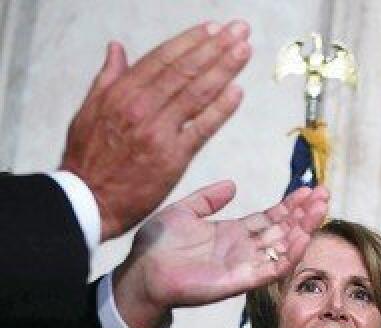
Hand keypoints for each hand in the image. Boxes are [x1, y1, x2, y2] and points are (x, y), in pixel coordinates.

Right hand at [59, 21, 251, 240]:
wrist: (88, 199)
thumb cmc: (88, 157)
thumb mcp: (89, 109)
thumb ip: (108, 77)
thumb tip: (117, 48)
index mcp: (121, 93)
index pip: (163, 59)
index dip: (191, 41)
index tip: (213, 29)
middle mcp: (141, 107)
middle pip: (185, 71)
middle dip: (215, 48)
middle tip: (240, 30)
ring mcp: (158, 132)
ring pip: (196, 93)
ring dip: (224, 69)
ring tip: (244, 51)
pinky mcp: (172, 158)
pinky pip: (202, 128)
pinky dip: (221, 109)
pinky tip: (238, 91)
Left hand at [112, 181, 330, 327]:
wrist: (142, 272)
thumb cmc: (157, 246)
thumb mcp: (183, 211)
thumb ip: (207, 199)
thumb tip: (232, 184)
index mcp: (233, 233)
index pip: (271, 218)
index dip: (290, 205)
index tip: (309, 190)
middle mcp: (244, 249)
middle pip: (284, 230)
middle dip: (305, 213)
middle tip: (325, 195)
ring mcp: (245, 265)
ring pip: (284, 247)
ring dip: (304, 229)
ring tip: (320, 210)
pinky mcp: (242, 280)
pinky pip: (272, 269)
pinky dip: (290, 255)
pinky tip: (303, 238)